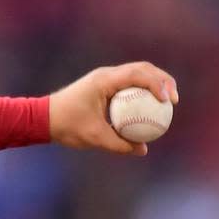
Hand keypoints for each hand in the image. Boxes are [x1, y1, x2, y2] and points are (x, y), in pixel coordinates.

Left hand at [49, 61, 178, 155]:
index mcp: (104, 81)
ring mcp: (106, 80)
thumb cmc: (66, 126)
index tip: (167, 101)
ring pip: (138, 75)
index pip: (138, 74)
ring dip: (155, 85)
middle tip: (174, 100)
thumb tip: (142, 149)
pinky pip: (129, 87)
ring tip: (168, 103)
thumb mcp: (94, 137)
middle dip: (163, 80)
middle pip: (143, 69)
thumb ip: (119, 144)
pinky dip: (143, 93)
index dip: (157, 84)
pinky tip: (151, 110)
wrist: (44, 118)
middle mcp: (106, 75)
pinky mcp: (105, 87)